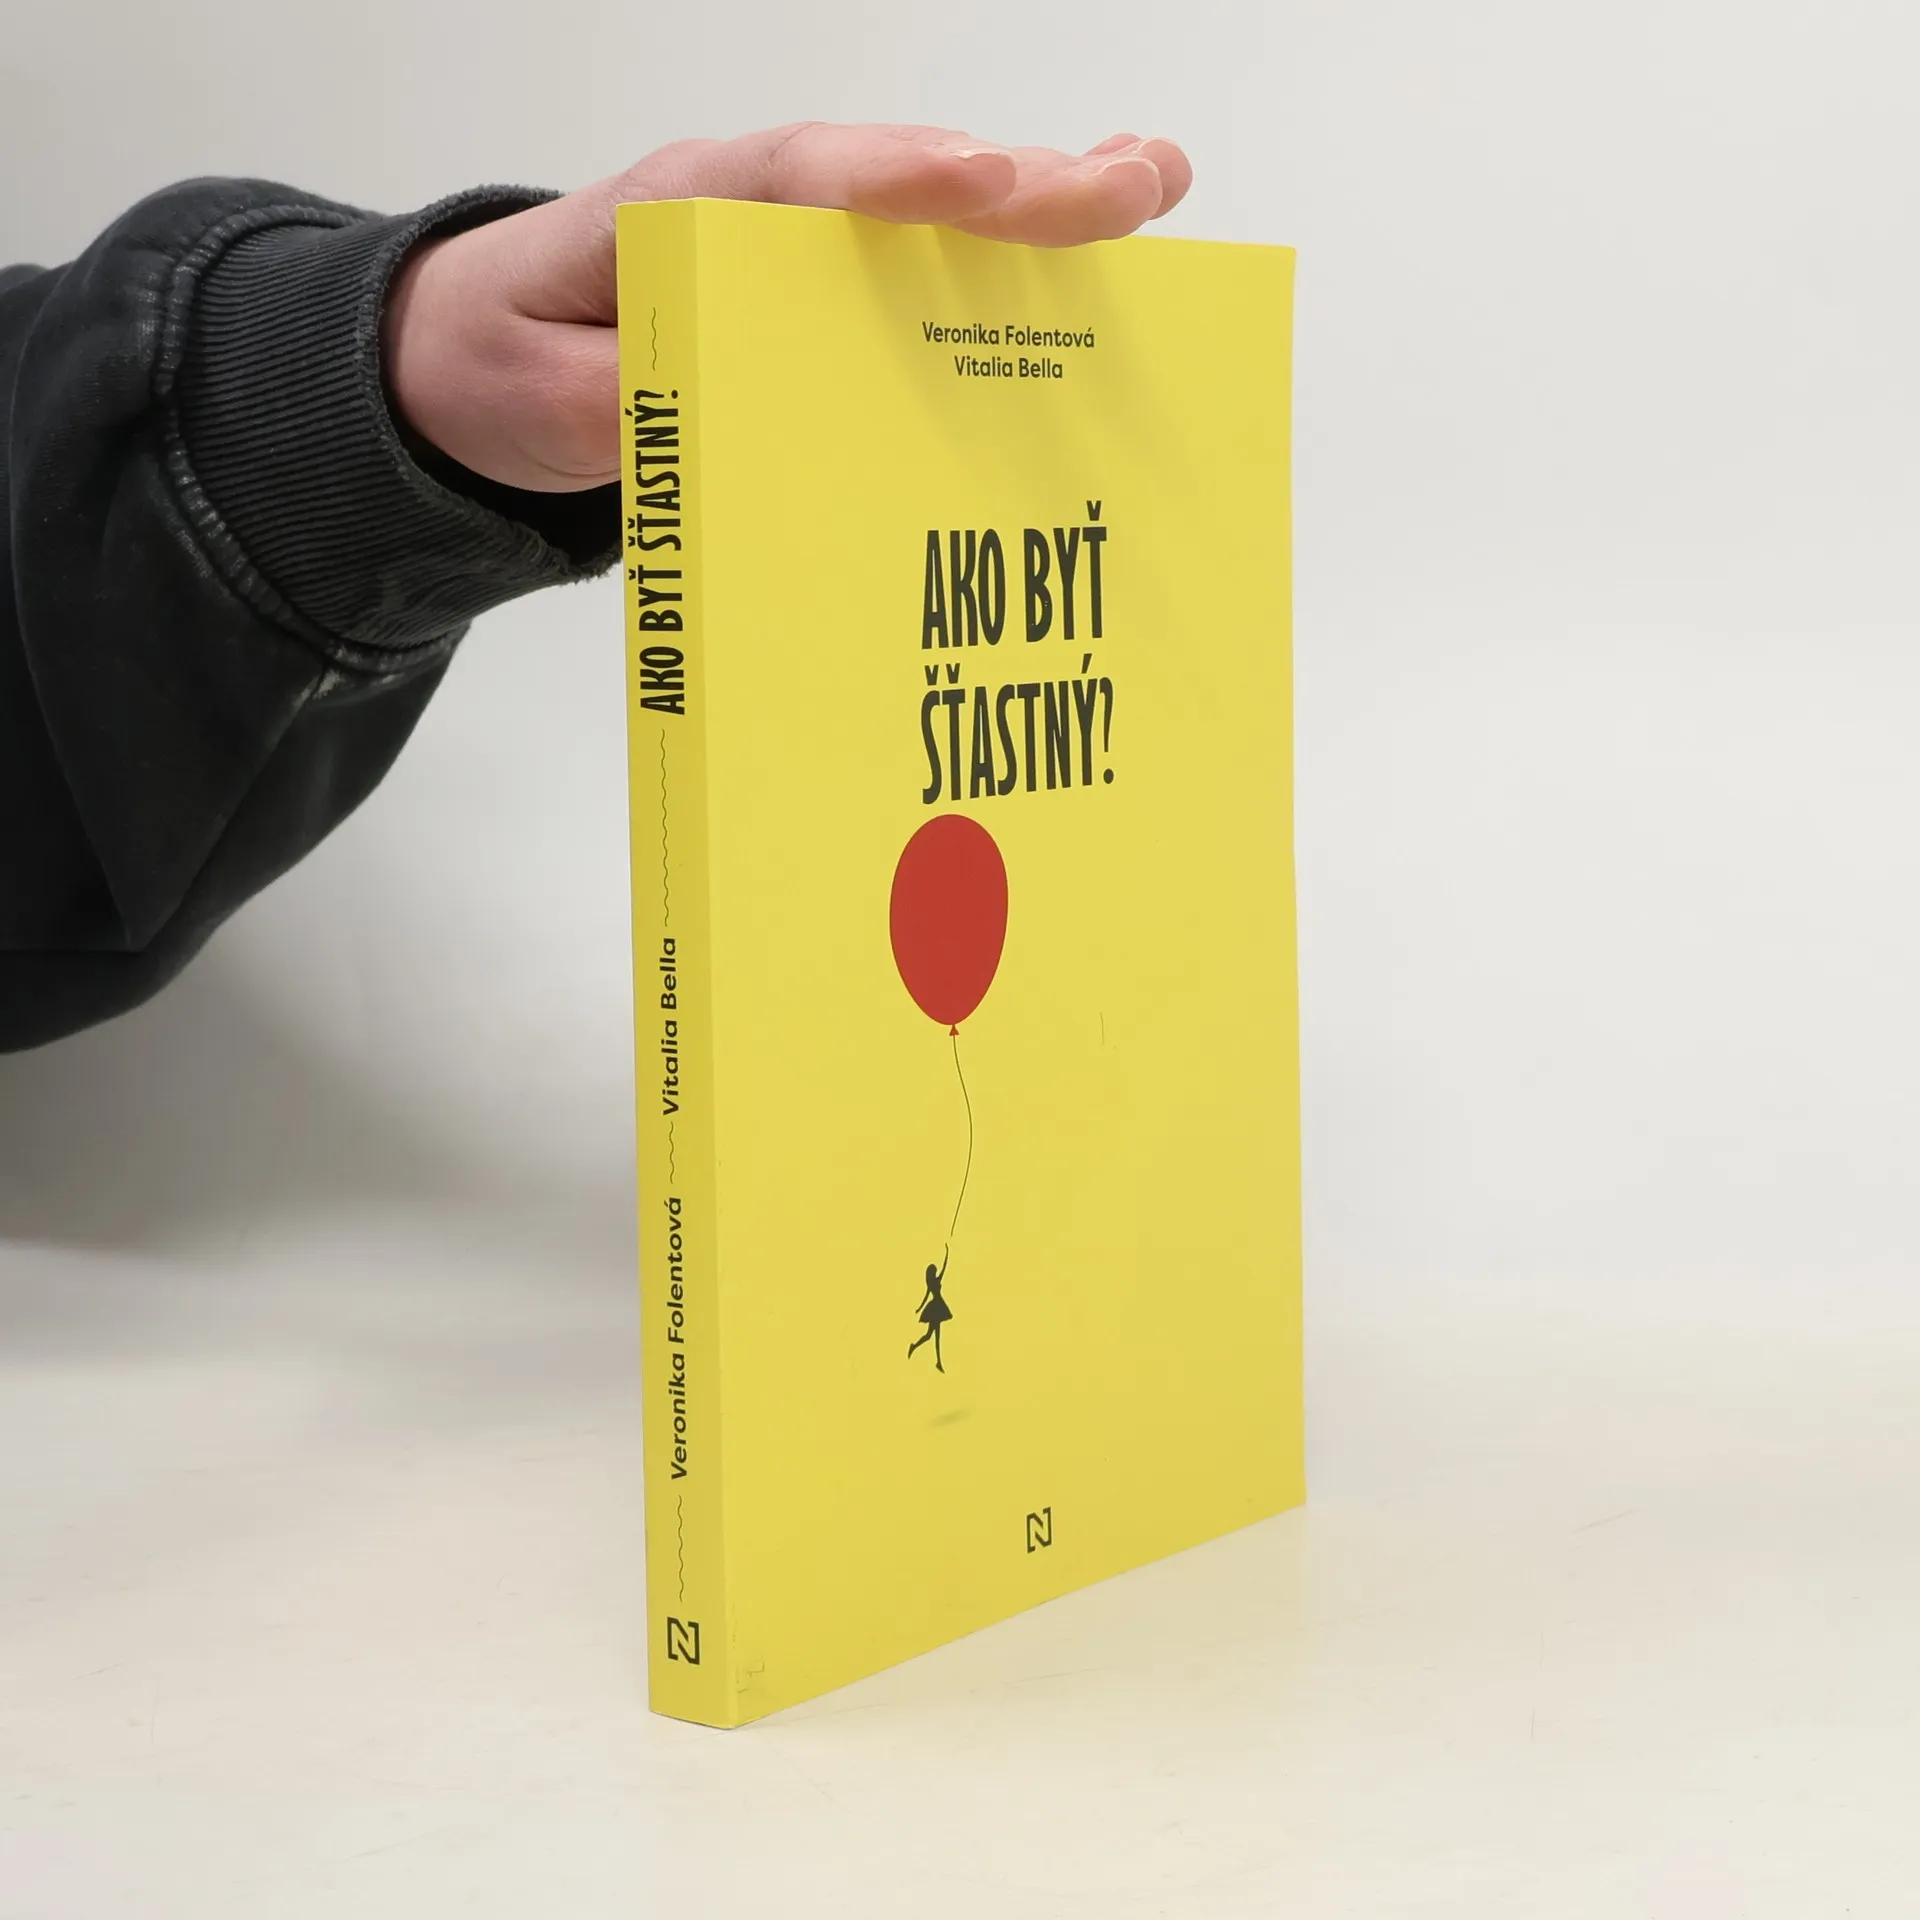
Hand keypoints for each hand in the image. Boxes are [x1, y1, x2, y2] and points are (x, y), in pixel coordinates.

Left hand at [383, 124, 1191, 494]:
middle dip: (1015, 183)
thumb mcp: (534, 396)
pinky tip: (1094, 261)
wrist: (481, 364)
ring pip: (930, 216)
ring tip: (1152, 187)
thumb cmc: (504, 361)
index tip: (977, 184)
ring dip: (1043, 205)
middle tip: (1128, 184)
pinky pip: (924, 271)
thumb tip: (710, 414)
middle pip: (895, 181)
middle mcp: (755, 211)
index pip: (793, 178)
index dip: (889, 179)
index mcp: (679, 213)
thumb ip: (614, 400)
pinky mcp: (820, 298)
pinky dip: (1011, 263)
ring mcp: (797, 250)